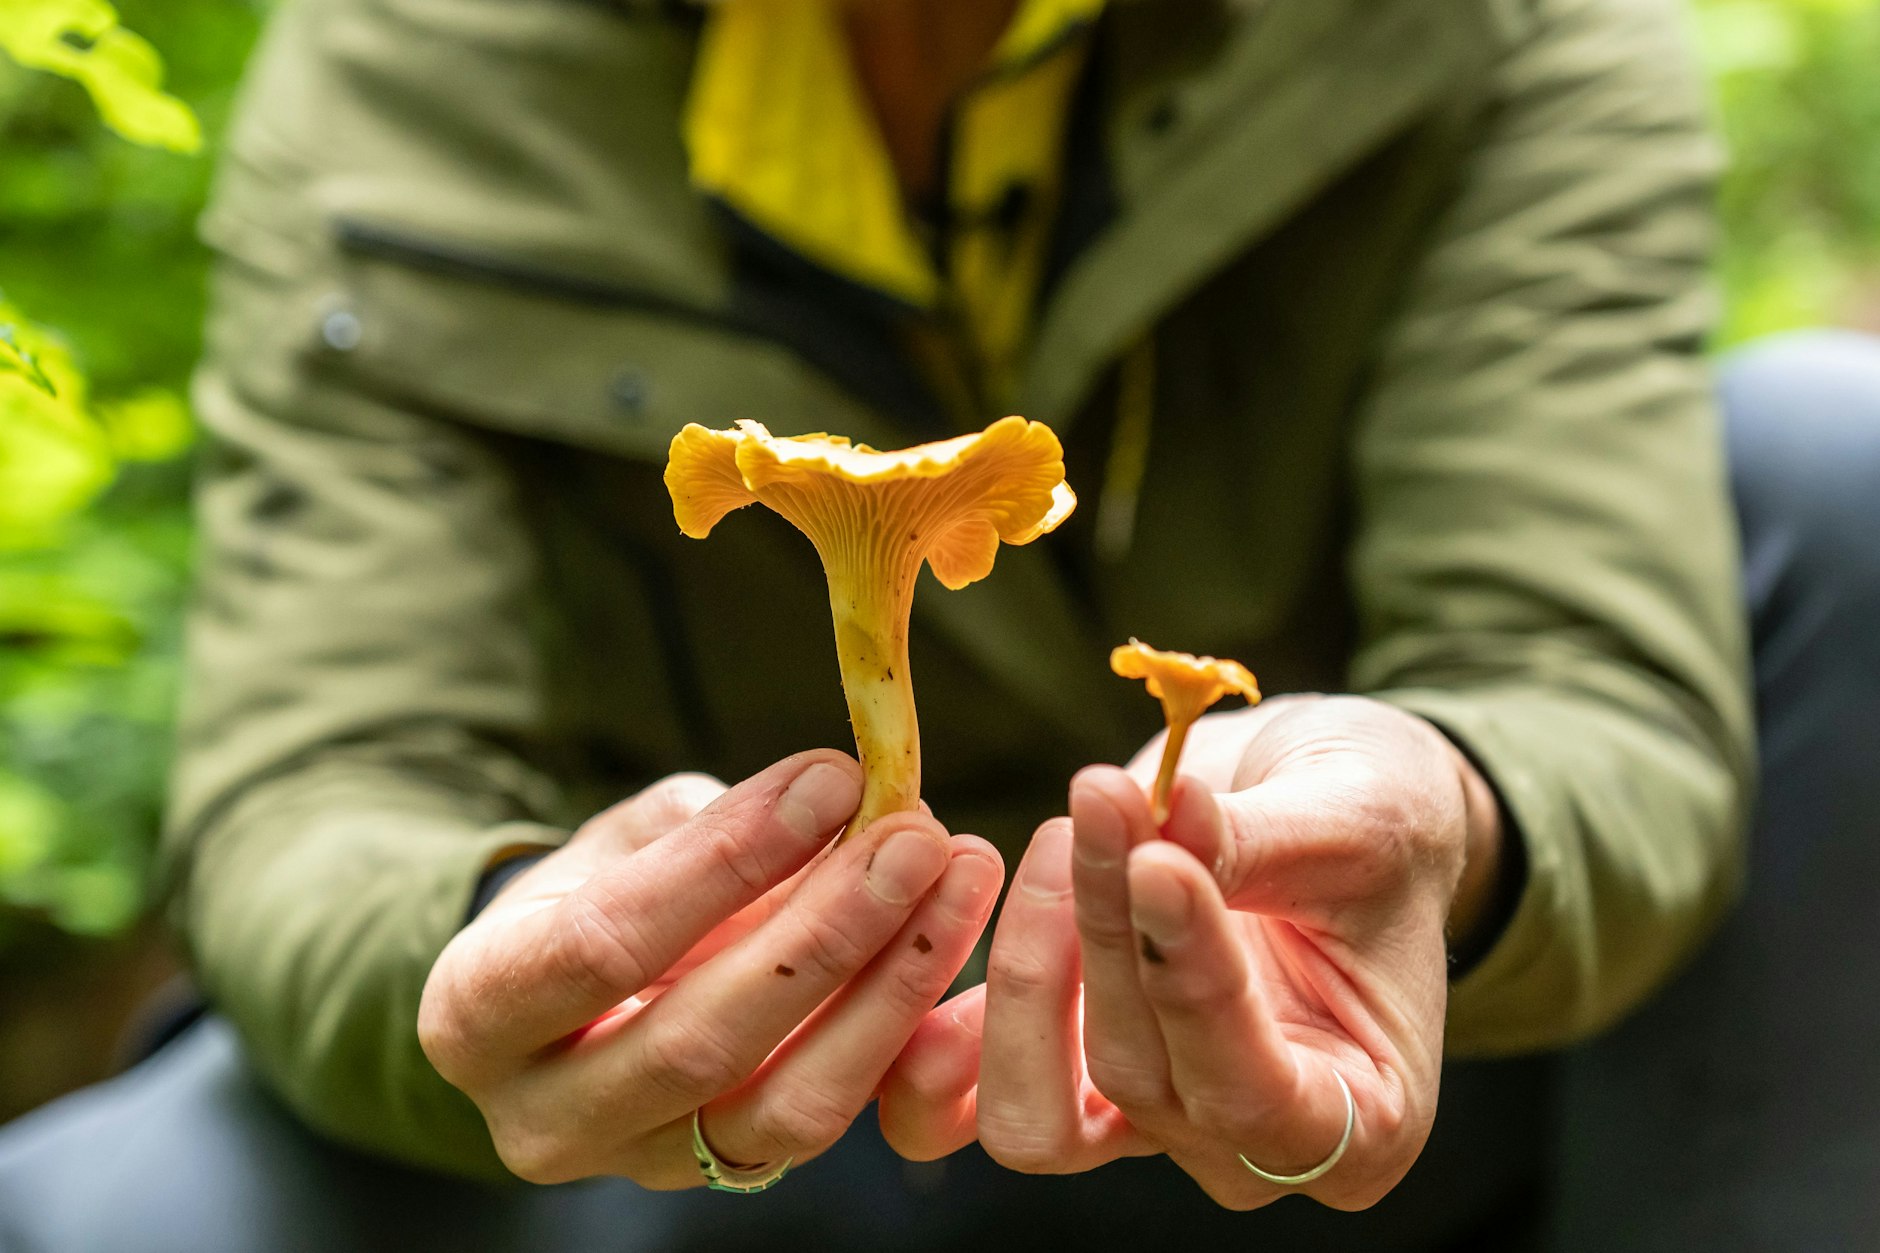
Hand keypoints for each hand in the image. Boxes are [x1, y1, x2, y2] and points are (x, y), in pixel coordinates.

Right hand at [419, 750, 1002, 1185]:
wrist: (567, 1003)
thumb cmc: (588, 897)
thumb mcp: (617, 842)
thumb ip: (709, 826)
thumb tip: (837, 792)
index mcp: (477, 1011)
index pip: (603, 942)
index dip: (727, 861)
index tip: (831, 780)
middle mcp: (545, 1115)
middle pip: (702, 1039)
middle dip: (827, 931)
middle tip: (916, 837)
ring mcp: (640, 1164)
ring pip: (786, 1104)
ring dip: (890, 990)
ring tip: (955, 884)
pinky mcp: (726, 1176)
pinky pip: (831, 1124)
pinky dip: (904, 1041)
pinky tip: (955, 958)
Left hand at [880, 696, 1501, 1209]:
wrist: (1331, 807)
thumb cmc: (1372, 822)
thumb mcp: (1351, 820)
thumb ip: (1251, 844)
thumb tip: (1165, 814)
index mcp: (1363, 1123)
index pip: (1257, 1091)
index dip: (1195, 982)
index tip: (1158, 863)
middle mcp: (1248, 1149)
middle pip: (1142, 1081)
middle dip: (1108, 926)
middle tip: (1100, 794)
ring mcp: (1151, 1123)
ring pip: (1042, 1111)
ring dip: (1030, 967)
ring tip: (1065, 830)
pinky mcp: (1074, 1073)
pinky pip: (983, 1088)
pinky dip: (960, 1011)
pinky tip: (970, 899)